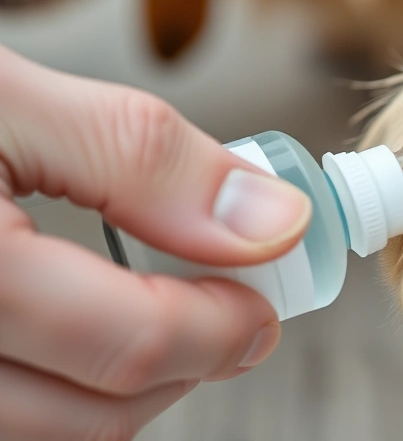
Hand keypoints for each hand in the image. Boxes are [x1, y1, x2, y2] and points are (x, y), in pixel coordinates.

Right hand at [0, 46, 311, 439]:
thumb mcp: (3, 98)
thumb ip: (138, 157)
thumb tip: (272, 219)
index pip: (125, 347)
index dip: (223, 328)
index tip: (267, 299)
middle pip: (90, 417)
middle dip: (185, 366)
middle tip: (231, 312)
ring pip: (45, 435)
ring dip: (121, 389)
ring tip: (159, 318)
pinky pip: (5, 421)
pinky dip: (55, 391)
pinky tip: (74, 336)